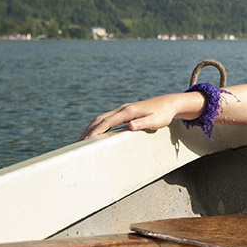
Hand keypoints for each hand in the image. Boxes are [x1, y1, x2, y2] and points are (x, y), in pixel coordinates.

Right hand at [79, 93, 201, 139]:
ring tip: (82, 139)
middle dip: (89, 130)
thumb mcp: (156, 121)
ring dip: (91, 127)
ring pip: (102, 118)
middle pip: (100, 119)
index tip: (86, 140)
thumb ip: (143, 123)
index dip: (96, 131)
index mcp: (128, 112)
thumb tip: (131, 126)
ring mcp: (123, 109)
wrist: (169, 104)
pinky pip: (108, 118)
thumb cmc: (163, 114)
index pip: (108, 122)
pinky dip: (98, 125)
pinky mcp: (125, 112)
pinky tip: (96, 132)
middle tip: (78, 142)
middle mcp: (123, 109)